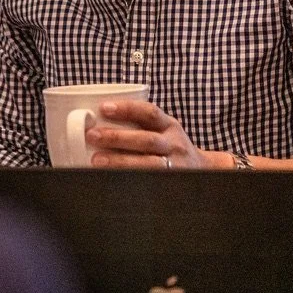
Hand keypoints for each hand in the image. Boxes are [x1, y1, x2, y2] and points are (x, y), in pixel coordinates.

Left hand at [86, 100, 216, 169]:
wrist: (201, 171)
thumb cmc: (170, 147)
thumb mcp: (163, 130)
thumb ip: (139, 124)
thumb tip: (97, 119)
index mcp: (169, 126)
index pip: (150, 112)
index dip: (127, 108)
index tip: (103, 108)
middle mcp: (174, 144)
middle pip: (147, 139)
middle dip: (117, 137)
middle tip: (92, 135)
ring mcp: (174, 166)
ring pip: (148, 164)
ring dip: (120, 161)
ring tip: (96, 160)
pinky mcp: (170, 184)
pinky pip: (150, 182)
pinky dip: (130, 181)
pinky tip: (112, 180)